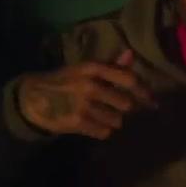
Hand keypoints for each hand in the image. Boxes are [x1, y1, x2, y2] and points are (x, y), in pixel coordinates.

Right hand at [16, 49, 156, 140]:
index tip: (152, 101)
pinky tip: (91, 124)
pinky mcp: (77, 122)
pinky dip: (101, 131)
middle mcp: (90, 85)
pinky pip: (104, 132)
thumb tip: (131, 54)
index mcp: (93, 68)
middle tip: (113, 108)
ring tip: (99, 115)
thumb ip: (110, 65)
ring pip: (116, 120)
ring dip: (111, 121)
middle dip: (122, 109)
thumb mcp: (85, 69)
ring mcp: (84, 105)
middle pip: (126, 104)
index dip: (144, 91)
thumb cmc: (65, 81)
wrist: (33, 98)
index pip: (128, 79)